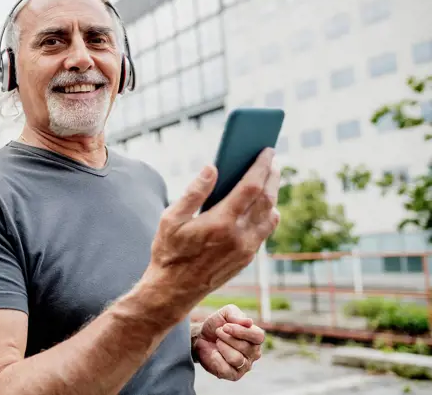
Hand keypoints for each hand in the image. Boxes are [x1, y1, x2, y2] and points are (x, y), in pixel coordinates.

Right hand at [143, 148, 280, 322]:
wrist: (173, 290)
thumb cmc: (169, 251)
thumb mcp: (171, 218)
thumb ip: (194, 192)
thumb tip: (212, 167)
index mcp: (220, 222)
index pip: (251, 187)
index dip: (261, 166)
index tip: (266, 151)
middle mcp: (239, 236)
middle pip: (266, 199)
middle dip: (272, 176)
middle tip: (272, 161)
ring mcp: (246, 249)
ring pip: (270, 215)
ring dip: (273, 194)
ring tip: (269, 178)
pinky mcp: (247, 258)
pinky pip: (265, 230)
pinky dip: (269, 213)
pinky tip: (264, 204)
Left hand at [193, 305, 264, 380]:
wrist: (200, 337)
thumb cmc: (216, 325)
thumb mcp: (225, 313)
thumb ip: (236, 314)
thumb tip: (249, 322)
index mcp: (255, 337)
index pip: (258, 336)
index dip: (241, 331)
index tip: (225, 326)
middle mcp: (254, 353)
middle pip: (245, 347)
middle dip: (227, 337)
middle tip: (218, 332)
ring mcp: (245, 366)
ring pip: (236, 359)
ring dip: (222, 347)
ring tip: (217, 342)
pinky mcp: (233, 375)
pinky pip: (226, 369)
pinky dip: (216, 358)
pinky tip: (214, 353)